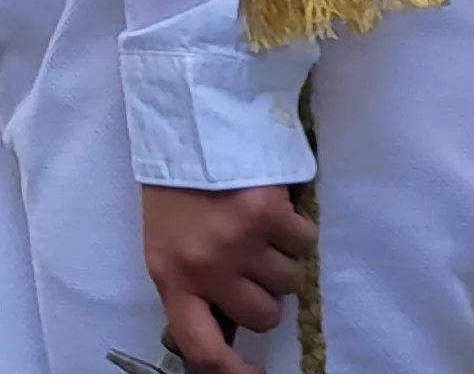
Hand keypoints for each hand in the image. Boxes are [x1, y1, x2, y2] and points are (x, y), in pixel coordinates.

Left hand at [137, 183, 312, 373]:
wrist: (189, 124)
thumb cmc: (176, 189)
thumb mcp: (169, 244)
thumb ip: (195, 283)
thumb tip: (233, 321)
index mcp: (171, 277)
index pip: (200, 344)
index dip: (232, 371)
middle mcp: (204, 267)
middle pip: (264, 315)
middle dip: (267, 293)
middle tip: (252, 258)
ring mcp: (238, 242)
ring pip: (290, 281)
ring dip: (283, 258)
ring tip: (257, 226)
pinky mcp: (269, 214)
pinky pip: (304, 242)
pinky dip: (295, 227)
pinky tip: (271, 206)